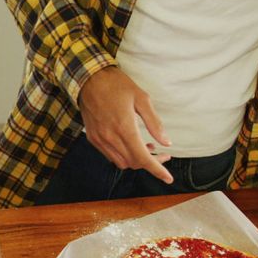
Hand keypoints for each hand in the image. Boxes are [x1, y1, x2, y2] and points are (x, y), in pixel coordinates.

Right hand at [78, 66, 173, 182]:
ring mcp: (99, 139)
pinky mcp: (93, 138)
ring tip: (147, 147)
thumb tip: (166, 142)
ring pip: (122, 162)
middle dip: (150, 163)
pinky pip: (110, 155)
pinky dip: (123, 155)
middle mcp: (110, 138)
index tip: (168, 178)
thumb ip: (155, 123)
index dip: (157, 170)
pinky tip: (130, 144)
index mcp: (124, 128)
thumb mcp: (142, 99)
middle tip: (162, 153)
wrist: (89, 79)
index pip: (143, 158)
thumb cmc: (117, 85)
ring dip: (136, 160)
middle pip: (134, 163)